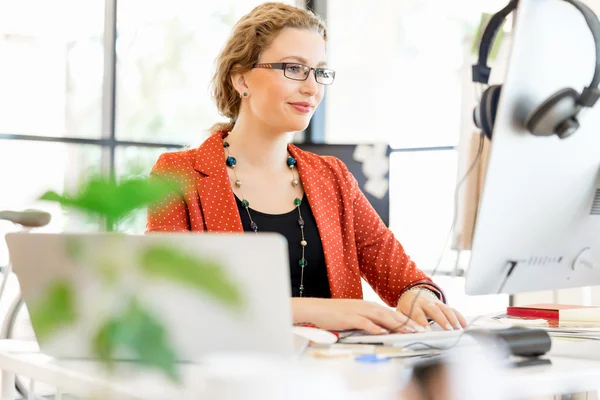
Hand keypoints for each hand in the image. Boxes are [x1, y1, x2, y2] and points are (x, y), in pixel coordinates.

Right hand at [292, 298, 424, 334]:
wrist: (317, 309)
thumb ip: (368, 321)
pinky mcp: (348, 318)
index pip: (391, 313)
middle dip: (406, 322)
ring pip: (381, 317)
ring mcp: (357, 311)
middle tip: (419, 330)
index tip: (417, 326)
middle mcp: (366, 307)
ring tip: (407, 331)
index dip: (405, 319)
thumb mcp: (355, 315)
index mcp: (368, 306)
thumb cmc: (335, 314)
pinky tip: (382, 332)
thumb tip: (382, 329)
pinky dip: (374, 327)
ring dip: (395, 324)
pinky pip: (364, 323)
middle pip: (390, 314)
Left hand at [397, 289, 466, 330]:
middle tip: (448, 330)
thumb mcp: (400, 312)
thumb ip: (402, 322)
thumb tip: (402, 333)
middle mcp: (426, 302)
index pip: (418, 314)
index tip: (428, 333)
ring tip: (458, 329)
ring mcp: (436, 302)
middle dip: (442, 320)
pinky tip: (464, 325)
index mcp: (414, 305)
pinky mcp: (443, 304)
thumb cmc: (407, 307)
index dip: (423, 323)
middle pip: (435, 310)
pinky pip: (452, 309)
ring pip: (445, 309)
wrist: (413, 293)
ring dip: (453, 319)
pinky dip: (459, 317)